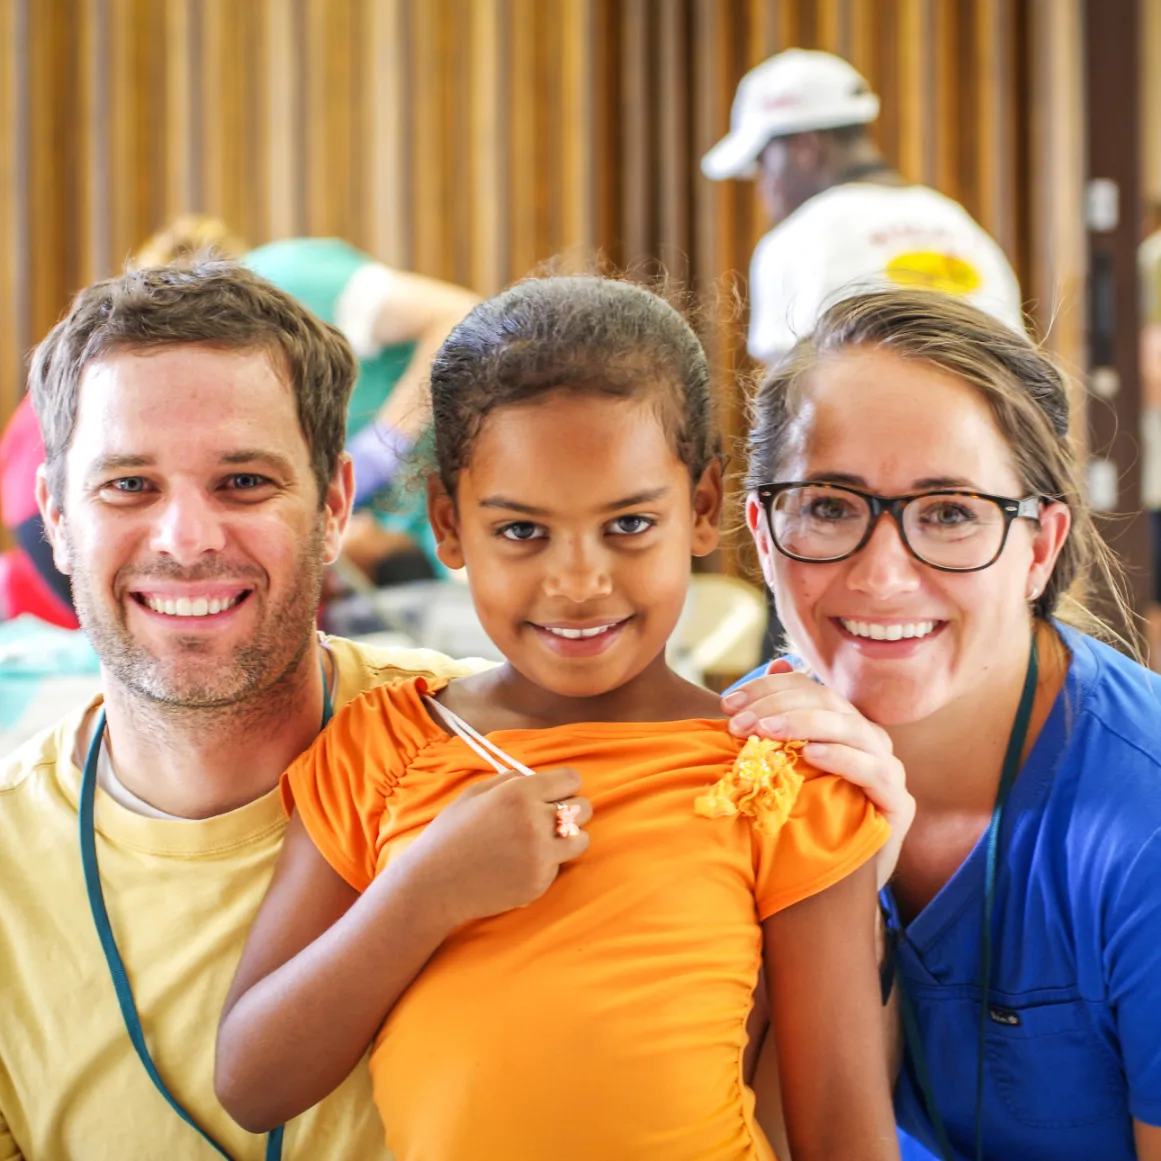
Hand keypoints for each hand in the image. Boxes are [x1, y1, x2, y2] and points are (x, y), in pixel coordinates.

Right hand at [408, 767, 591, 928]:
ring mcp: (540, 855)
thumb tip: (537, 778)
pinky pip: (560, 865)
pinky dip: (548, 862)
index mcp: (519, 794)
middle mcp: (535, 822)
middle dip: (571, 809)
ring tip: (545, 840)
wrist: (434, 884)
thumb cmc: (451, 834)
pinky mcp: (540, 882)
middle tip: (551, 817)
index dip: (563, 785)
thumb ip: (512, 780)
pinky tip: (522, 863)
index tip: (555, 793)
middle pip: (583, 808)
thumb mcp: (475, 794)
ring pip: (581, 839)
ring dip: (568, 838)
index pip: (571, 780)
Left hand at [722, 660, 913, 887]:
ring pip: (849, 727)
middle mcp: (868, 738)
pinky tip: (810, 754)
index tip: (727, 703)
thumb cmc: (804, 822)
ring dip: (802, 724)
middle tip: (740, 723)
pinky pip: (872, 770)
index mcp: (842, 723)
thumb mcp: (783, 768)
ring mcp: (887, 767)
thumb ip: (777, 724)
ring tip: (766, 731)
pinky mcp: (898, 801)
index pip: (806, 688)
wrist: (837, 887)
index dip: (767, 688)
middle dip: (777, 705)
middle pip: (826, 701)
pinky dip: (840, 757)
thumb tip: (775, 664)